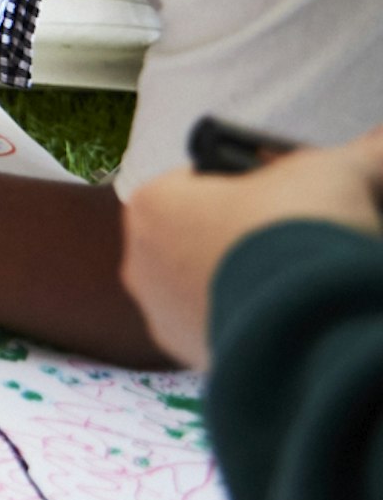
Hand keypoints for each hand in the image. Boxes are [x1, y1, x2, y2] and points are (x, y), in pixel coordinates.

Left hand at [120, 125, 382, 368]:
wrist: (310, 323)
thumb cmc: (301, 230)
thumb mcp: (336, 171)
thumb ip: (356, 153)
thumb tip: (379, 141)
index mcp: (153, 204)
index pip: (199, 180)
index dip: (250, 182)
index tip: (288, 190)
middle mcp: (141, 262)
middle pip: (201, 234)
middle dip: (247, 232)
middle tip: (300, 234)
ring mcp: (163, 317)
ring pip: (209, 284)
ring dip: (250, 279)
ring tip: (301, 276)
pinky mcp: (194, 358)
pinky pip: (225, 327)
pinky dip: (256, 319)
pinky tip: (293, 312)